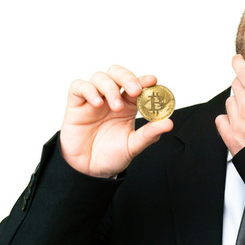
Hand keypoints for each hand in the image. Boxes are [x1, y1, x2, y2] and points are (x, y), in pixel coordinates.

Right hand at [59, 65, 173, 177]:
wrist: (90, 170)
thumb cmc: (111, 155)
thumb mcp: (133, 145)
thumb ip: (150, 134)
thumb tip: (168, 123)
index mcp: (128, 105)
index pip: (136, 85)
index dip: (144, 80)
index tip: (152, 81)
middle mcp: (111, 98)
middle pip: (117, 73)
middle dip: (127, 77)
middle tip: (135, 90)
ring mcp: (93, 100)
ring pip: (100, 77)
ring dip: (110, 88)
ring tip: (116, 107)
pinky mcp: (76, 104)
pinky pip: (79, 87)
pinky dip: (89, 90)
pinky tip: (97, 103)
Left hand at [215, 55, 244, 155]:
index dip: (239, 63)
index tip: (237, 58)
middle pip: (236, 85)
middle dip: (243, 84)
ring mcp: (236, 125)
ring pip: (229, 102)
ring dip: (237, 102)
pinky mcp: (229, 138)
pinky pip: (221, 119)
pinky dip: (227, 118)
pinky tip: (239, 123)